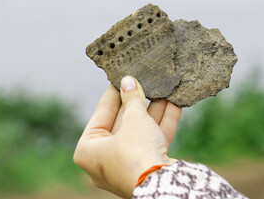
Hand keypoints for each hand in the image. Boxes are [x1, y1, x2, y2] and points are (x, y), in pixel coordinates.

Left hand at [73, 76, 181, 197]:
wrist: (162, 186)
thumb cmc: (136, 153)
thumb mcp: (134, 119)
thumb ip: (132, 99)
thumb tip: (128, 81)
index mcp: (89, 151)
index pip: (101, 115)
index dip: (113, 94)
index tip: (120, 78)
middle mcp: (105, 161)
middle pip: (123, 123)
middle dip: (137, 102)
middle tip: (144, 82)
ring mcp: (127, 166)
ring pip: (140, 132)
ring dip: (153, 111)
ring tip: (163, 90)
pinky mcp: (147, 169)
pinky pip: (152, 142)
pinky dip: (162, 124)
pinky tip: (175, 105)